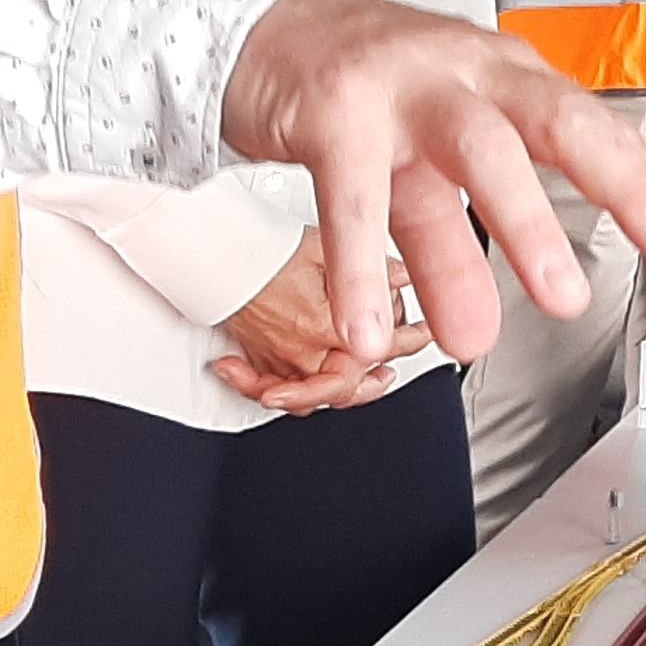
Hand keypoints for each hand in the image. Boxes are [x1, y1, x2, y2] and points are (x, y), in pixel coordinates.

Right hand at [208, 228, 430, 412]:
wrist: (222, 257)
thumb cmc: (269, 251)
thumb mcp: (332, 249)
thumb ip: (376, 268)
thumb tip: (404, 275)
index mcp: (333, 329)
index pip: (387, 347)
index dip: (413, 340)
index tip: (423, 334)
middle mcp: (310, 353)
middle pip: (354, 383)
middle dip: (376, 379)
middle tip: (389, 372)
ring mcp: (283, 362)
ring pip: (320, 396)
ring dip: (342, 393)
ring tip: (360, 385)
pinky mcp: (260, 361)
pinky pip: (281, 392)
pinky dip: (293, 395)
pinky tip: (303, 388)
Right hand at [219, 0, 645, 371]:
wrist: (263, 30)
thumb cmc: (369, 92)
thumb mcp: (434, 155)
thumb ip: (476, 232)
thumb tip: (501, 323)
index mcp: (508, 82)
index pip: (595, 131)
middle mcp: (469, 75)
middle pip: (559, 121)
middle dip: (623, 182)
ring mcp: (403, 87)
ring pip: (477, 149)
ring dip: (519, 228)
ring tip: (542, 310)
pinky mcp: (333, 110)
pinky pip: (353, 195)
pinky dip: (360, 267)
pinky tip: (366, 326)